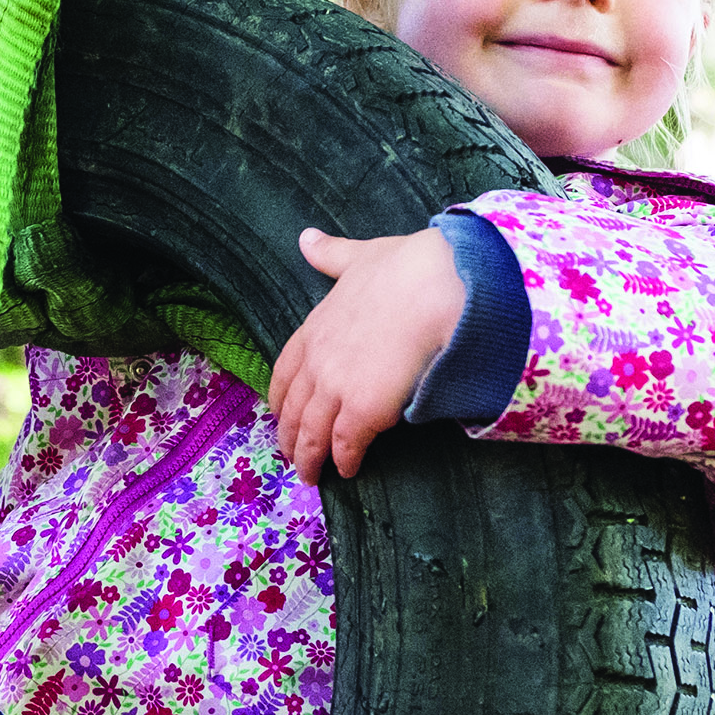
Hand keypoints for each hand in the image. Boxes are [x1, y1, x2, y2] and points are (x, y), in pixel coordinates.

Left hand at [269, 226, 467, 482]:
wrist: (435, 288)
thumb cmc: (405, 269)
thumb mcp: (359, 257)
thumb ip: (331, 254)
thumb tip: (306, 238)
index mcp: (314, 328)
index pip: (284, 371)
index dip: (281, 397)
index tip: (280, 412)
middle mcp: (317, 362)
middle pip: (294, 409)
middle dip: (290, 436)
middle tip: (292, 456)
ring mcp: (337, 388)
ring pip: (312, 433)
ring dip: (310, 458)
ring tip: (312, 475)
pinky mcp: (363, 411)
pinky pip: (346, 444)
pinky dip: (344, 460)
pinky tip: (348, 470)